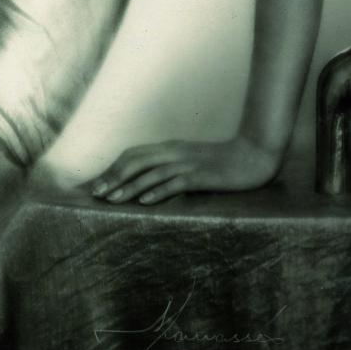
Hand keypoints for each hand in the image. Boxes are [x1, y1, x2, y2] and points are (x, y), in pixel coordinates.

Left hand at [89, 135, 280, 204]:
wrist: (253, 156)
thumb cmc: (222, 161)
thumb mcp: (191, 161)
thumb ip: (171, 166)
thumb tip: (147, 181)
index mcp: (171, 148)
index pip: (134, 154)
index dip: (114, 168)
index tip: (98, 183)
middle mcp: (175, 152)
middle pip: (137, 162)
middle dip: (114, 177)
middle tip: (96, 193)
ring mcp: (188, 164)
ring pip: (152, 173)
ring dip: (130, 186)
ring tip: (113, 200)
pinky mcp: (202, 176)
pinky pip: (176, 183)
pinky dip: (159, 191)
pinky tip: (146, 201)